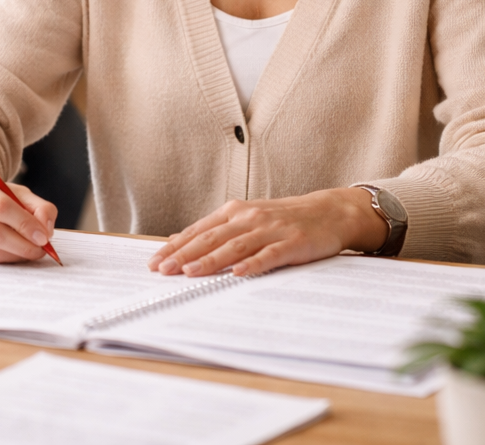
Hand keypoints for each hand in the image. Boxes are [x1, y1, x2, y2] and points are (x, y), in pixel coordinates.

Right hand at [0, 162, 58, 262]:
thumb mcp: (11, 191)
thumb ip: (36, 206)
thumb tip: (46, 230)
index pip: (0, 206)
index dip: (25, 224)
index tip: (44, 237)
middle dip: (22, 245)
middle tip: (40, 250)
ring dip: (13, 255)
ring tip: (29, 252)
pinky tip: (9, 253)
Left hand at [147, 187, 387, 277]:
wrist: (330, 212)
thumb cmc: (285, 219)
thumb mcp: (248, 219)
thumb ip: (217, 230)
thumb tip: (179, 240)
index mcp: (236, 211)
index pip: (199, 230)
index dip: (175, 246)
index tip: (154, 261)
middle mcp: (250, 217)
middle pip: (211, 237)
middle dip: (184, 254)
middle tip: (162, 269)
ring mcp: (272, 229)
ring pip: (235, 245)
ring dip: (211, 260)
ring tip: (190, 272)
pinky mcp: (293, 243)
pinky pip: (270, 255)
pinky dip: (253, 264)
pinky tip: (238, 274)